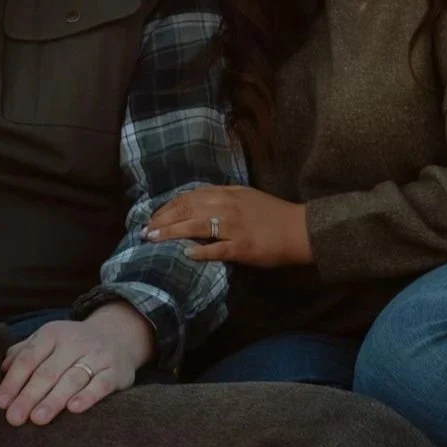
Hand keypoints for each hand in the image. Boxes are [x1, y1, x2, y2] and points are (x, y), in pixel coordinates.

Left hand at [0, 301, 151, 426]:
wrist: (118, 337)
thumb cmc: (71, 346)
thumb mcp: (46, 342)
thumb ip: (23, 353)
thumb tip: (2, 370)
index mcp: (52, 334)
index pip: (28, 359)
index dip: (13, 382)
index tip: (1, 403)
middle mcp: (74, 342)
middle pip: (47, 372)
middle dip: (29, 396)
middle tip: (14, 418)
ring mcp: (97, 356)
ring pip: (72, 379)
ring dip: (54, 400)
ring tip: (38, 419)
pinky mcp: (116, 371)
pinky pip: (101, 385)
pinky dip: (88, 396)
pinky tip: (74, 409)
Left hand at [145, 185, 310, 266]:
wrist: (300, 229)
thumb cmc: (272, 215)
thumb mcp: (245, 197)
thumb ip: (222, 198)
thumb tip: (196, 204)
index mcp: (227, 193)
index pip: (189, 196)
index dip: (168, 206)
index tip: (154, 216)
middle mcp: (227, 206)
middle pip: (187, 209)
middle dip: (163, 219)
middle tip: (146, 230)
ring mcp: (234, 227)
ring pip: (195, 227)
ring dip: (171, 233)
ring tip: (154, 239)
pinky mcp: (242, 247)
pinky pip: (216, 249)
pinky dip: (199, 251)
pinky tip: (184, 254)